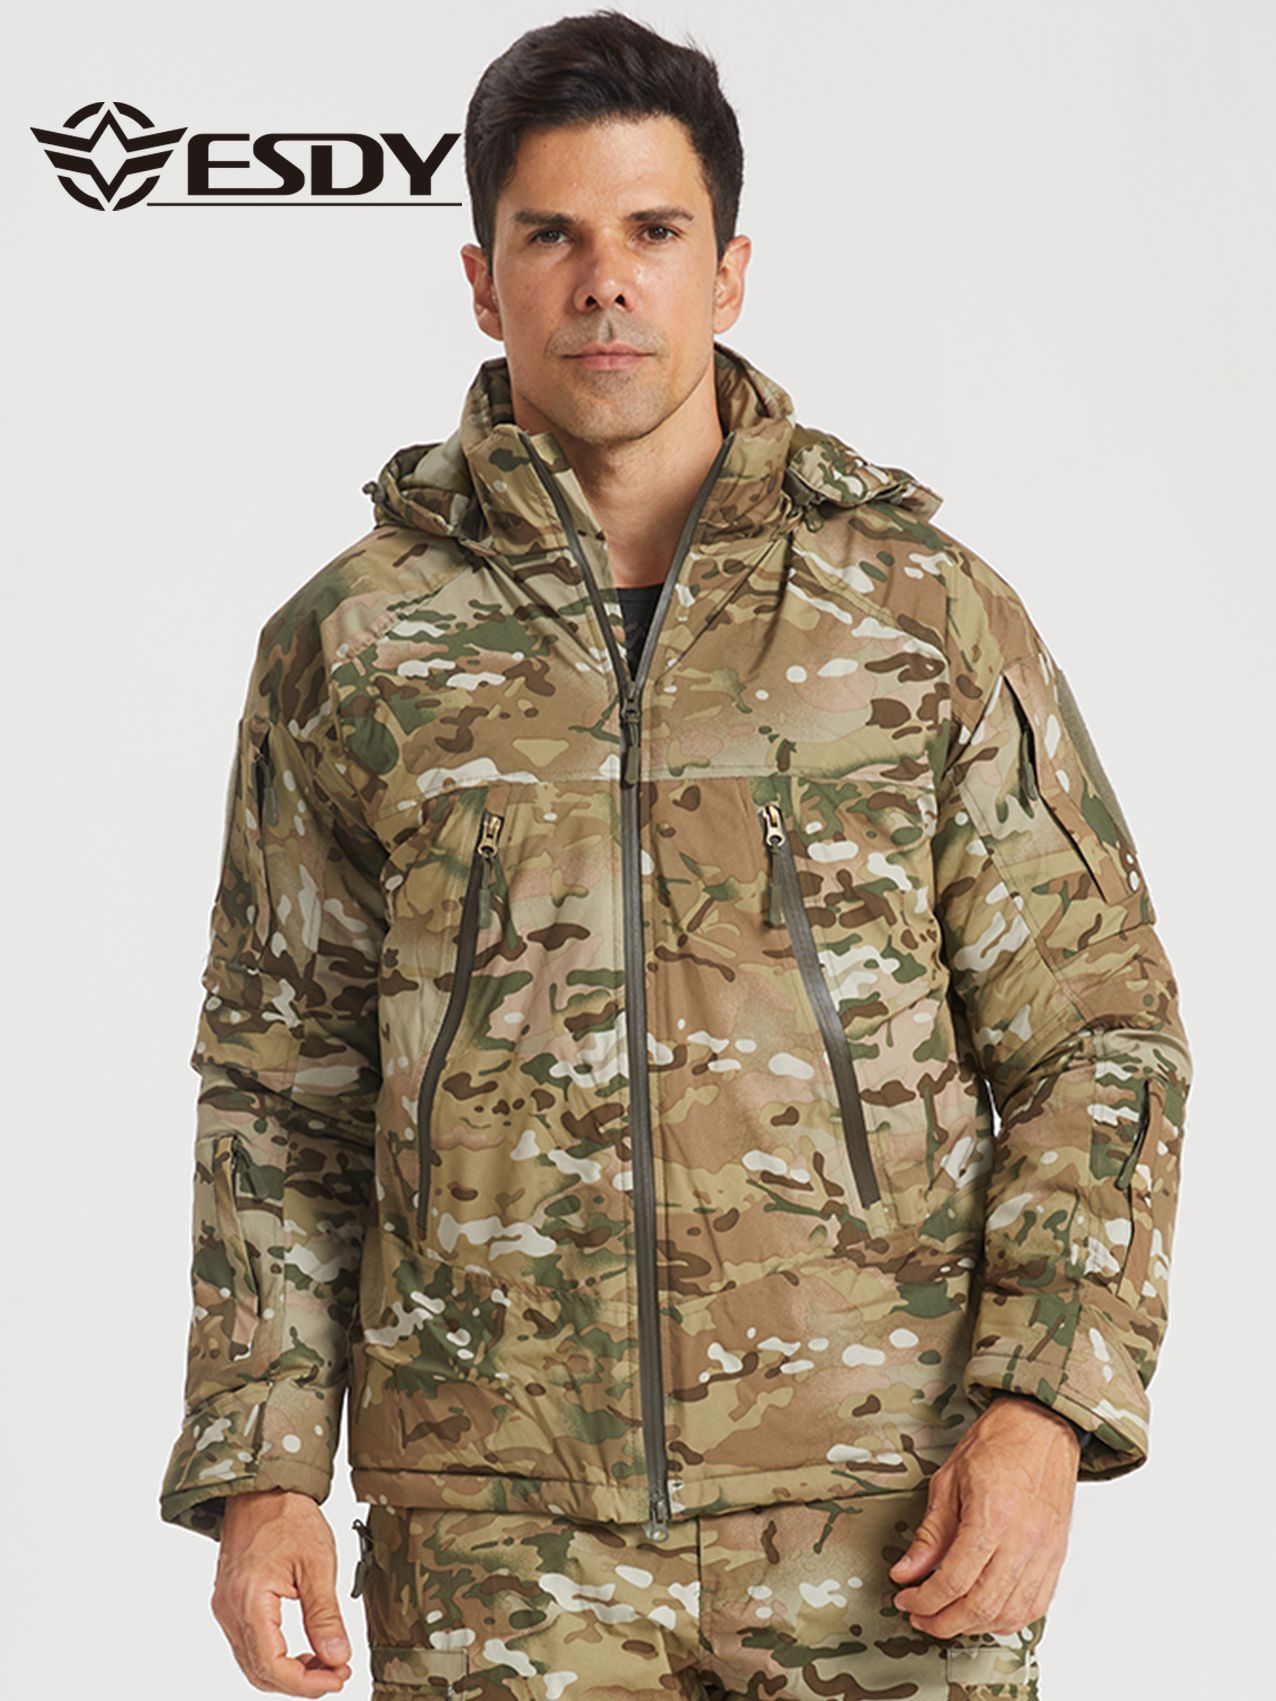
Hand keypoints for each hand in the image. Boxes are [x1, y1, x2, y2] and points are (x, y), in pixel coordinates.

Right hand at [212, 1487, 352, 1694]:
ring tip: (325, 1662)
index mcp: (250, 1601)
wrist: (261, 1488)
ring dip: (288, 1671)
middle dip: (300, 1681)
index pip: (272, 1666)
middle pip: (260, 1672)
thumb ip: (325, 1616)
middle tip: (337, 1673)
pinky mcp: (229, 1603)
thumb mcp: (317, 1564)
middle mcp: (230, 1611)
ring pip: (252, 1663)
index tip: (338, 1677)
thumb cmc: (288, 1516)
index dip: (307, 1683)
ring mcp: (225, 1608)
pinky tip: (302, 1648)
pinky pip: (248, 1645)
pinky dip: (275, 1656)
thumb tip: (337, 1657)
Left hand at [888, 1394, 1080, 1639]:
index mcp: (993, 1516)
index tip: (906, 1600)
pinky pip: (1035, 1607)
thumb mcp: (949, 1480)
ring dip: (974, 1626)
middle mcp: (1024, 1541)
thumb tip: (907, 1571)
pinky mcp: (1057, 1558)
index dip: (924, 1599)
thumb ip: (930, 1532)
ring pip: (1009, 1615)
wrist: (1042, 1427)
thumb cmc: (998, 1443)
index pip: (954, 1580)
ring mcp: (1045, 1553)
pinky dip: (1006, 1620)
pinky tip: (984, 1614)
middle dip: (944, 1622)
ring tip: (947, 1616)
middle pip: (981, 1607)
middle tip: (920, 1616)